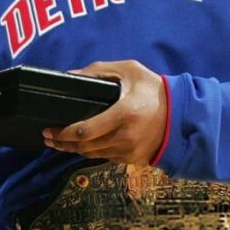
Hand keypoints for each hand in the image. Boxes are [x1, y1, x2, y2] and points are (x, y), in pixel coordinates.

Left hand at [43, 60, 166, 165]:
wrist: (182, 114)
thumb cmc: (154, 89)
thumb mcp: (130, 70)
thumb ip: (99, 70)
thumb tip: (71, 75)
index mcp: (124, 114)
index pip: (85, 131)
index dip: (64, 134)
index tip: (50, 130)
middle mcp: (125, 136)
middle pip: (84, 147)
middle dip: (62, 144)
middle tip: (48, 138)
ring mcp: (129, 151)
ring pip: (93, 155)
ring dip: (74, 150)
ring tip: (59, 143)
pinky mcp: (132, 159)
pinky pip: (105, 157)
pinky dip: (92, 151)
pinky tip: (81, 146)